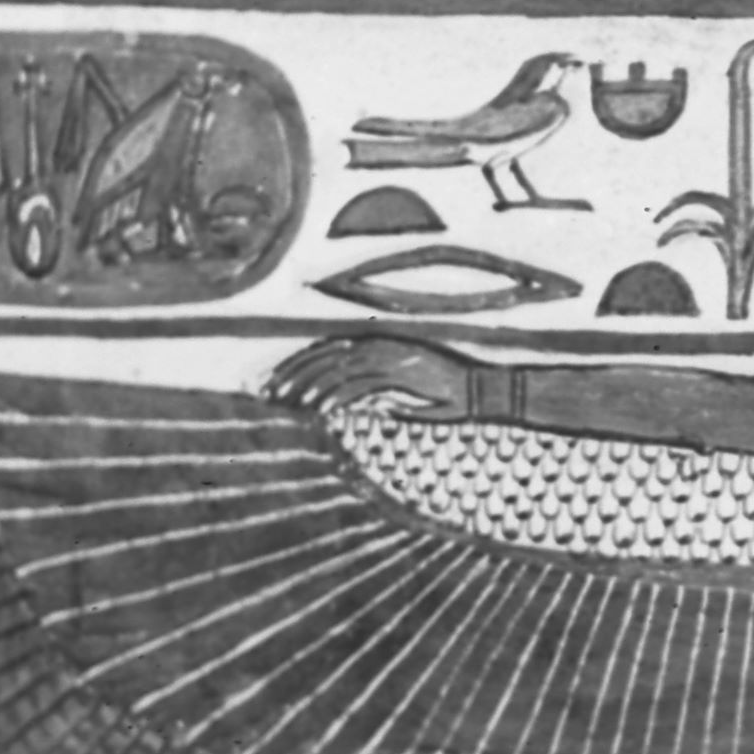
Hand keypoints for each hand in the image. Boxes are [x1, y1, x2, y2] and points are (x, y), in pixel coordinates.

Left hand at [267, 334, 474, 419]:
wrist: (484, 390)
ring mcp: (392, 357)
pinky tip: (321, 410)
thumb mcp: (406, 387)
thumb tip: (351, 405)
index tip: (272, 384)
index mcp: (378, 343)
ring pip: (337, 369)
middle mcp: (381, 344)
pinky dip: (339, 396)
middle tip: (268, 394)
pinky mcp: (403, 373)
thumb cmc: (448, 392)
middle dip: (292, 374)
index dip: (294, 365)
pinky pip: (361, 384)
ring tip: (289, 403)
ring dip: (311, 385)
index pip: (326, 350)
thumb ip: (376, 390)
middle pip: (324, 356)